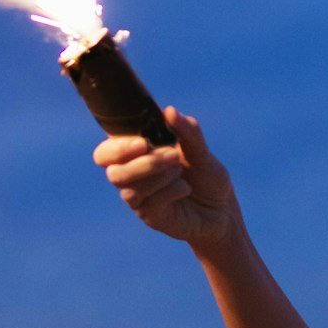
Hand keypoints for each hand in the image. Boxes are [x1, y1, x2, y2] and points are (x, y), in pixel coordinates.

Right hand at [93, 107, 238, 249]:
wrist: (222, 209)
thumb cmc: (205, 176)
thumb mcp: (200, 150)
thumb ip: (186, 130)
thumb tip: (169, 110)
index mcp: (135, 156)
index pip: (105, 153)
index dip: (117, 149)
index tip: (143, 143)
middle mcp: (132, 178)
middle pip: (113, 173)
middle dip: (143, 163)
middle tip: (173, 155)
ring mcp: (140, 200)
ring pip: (129, 190)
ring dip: (158, 176)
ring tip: (180, 170)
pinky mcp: (151, 217)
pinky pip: (150, 204)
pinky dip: (171, 191)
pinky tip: (185, 188)